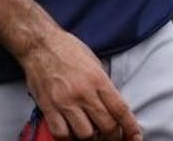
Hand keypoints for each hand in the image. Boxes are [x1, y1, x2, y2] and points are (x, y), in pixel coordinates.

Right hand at [20, 29, 139, 139]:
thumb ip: (104, 86)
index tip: (134, 136)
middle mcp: (83, 92)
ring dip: (90, 137)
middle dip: (112, 136)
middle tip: (110, 135)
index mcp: (97, 79)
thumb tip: (113, 108)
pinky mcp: (48, 106)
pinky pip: (61, 133)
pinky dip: (68, 137)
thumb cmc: (66, 49)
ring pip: (86, 134)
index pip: (121, 111)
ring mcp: (64, 101)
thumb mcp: (93, 62)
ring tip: (89, 132)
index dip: (131, 128)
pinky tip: (70, 131)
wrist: (37, 42)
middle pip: (107, 127)